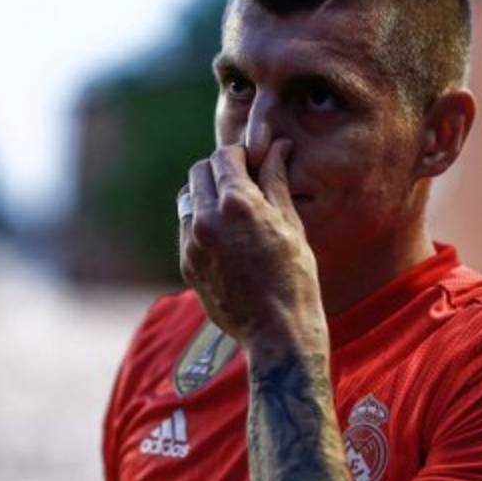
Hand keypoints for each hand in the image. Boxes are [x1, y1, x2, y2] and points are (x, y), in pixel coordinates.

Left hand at [179, 140, 326, 351]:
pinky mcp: (187, 265)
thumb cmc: (295, 277)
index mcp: (237, 204)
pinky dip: (201, 222)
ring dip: (206, 194)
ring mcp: (192, 244)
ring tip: (232, 209)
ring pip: (188, 199)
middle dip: (220, 170)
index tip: (254, 160)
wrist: (277, 332)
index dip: (241, 154)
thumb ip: (276, 182)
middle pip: (200, 172)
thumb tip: (277, 148)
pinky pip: (186, 228)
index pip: (224, 156)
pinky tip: (226, 236)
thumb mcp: (291, 225)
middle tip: (244, 181)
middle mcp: (207, 219)